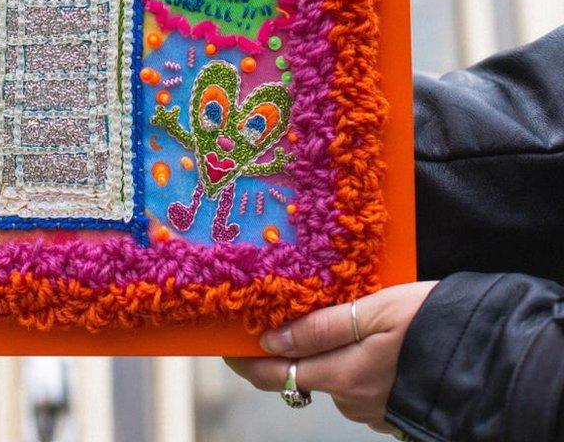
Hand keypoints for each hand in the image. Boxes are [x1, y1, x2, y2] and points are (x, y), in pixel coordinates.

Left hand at [225, 282, 436, 432]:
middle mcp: (354, 400)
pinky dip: (353, 361)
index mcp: (343, 376)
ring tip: (324, 316)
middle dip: (286, 352)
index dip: (247, 362)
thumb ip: (321, 329)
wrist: (495, 359)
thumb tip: (271, 342)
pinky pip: (361, 383)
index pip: (278, 373)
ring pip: (335, 377)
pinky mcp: (396, 405)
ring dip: (326, 353)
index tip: (225, 347)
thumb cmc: (433, 323)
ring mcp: (377, 408)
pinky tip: (366, 338)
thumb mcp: (374, 312)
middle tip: (270, 320)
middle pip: (305, 375)